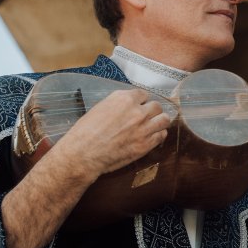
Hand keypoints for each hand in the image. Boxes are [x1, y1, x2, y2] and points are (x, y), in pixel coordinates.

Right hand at [52, 88, 172, 181]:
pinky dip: (159, 134)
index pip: (143, 94)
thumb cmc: (85, 132)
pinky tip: (153, 136)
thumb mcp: (100, 108)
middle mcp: (137, 111)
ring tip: (154, 125)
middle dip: (152, 111)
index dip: (141, 101)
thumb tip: (127, 106)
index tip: (139, 105)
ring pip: (164, 119)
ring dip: (159, 121)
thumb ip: (118, 104)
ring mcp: (144, 128)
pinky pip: (162, 135)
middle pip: (157, 106)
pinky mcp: (146, 144)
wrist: (83, 153)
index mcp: (124, 99)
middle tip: (146, 117)